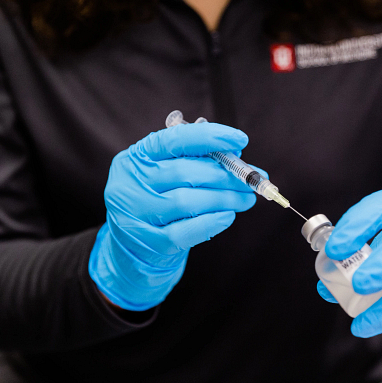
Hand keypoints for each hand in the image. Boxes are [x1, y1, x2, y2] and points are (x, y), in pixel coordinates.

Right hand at [89, 123, 256, 310]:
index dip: (210, 137)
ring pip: (188, 202)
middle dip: (226, 176)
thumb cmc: (159, 198)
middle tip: (250, 181)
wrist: (134, 245)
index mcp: (136, 157)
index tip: (240, 140)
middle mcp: (131, 182)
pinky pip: (185, 232)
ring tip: (245, 199)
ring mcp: (136, 213)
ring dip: (225, 199)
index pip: (175, 139)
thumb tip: (237, 154)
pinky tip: (228, 216)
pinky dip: (211, 222)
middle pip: (186, 173)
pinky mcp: (148, 241)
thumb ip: (195, 159)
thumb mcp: (166, 172)